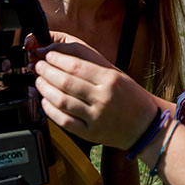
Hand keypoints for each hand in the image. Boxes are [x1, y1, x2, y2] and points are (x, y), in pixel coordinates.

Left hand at [27, 31, 157, 149]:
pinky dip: (50, 109)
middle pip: (65, 82)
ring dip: (44, 89)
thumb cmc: (129, 96)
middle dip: (46, 72)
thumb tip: (59, 50)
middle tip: (39, 66)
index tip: (47, 55)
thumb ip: (89, 61)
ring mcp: (96, 117)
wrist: (145, 126)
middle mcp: (103, 98)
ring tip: (39, 81)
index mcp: (110, 79)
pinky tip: (45, 101)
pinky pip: (64, 121)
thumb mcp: (114, 73)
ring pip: (62, 101)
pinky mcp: (90, 133)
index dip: (56, 58)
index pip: (75, 65)